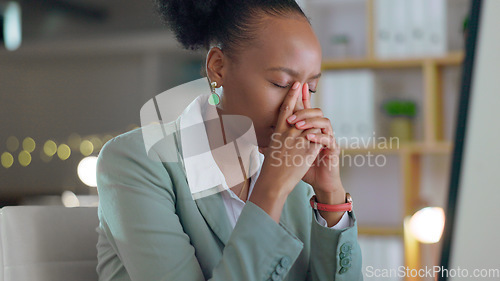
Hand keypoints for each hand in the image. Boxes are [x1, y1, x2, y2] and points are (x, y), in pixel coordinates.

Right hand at [258, 81, 322, 195]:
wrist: (275, 182)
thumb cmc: (271, 169)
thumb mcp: (270, 152)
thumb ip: (272, 144)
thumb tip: (265, 144)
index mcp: (278, 133)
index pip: (285, 109)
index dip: (291, 96)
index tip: (297, 84)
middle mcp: (288, 133)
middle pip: (300, 113)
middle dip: (305, 101)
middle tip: (307, 88)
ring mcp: (298, 141)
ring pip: (312, 125)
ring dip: (316, 125)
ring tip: (317, 124)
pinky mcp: (308, 151)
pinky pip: (318, 139)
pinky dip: (320, 138)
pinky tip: (322, 138)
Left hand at [286, 83, 344, 195]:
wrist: (319, 182)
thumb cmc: (304, 168)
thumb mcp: (289, 157)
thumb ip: (278, 149)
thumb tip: (260, 146)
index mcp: (309, 129)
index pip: (306, 110)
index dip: (303, 98)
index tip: (298, 86)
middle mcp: (320, 131)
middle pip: (316, 112)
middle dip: (303, 112)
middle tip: (290, 120)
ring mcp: (328, 139)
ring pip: (325, 122)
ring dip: (310, 122)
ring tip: (298, 127)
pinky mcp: (333, 149)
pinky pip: (329, 138)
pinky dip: (319, 137)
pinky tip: (310, 137)